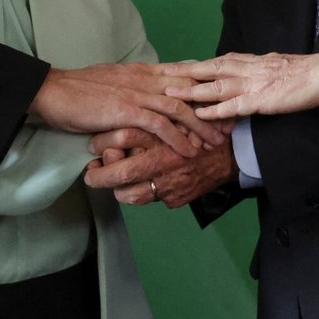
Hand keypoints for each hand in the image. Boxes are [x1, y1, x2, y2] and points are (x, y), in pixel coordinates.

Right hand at [31, 63, 222, 158]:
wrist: (53, 91)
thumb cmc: (78, 90)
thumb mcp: (112, 82)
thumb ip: (132, 86)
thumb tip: (144, 93)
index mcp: (141, 71)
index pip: (181, 74)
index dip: (204, 87)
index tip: (222, 100)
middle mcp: (144, 78)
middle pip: (187, 90)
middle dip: (210, 108)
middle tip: (229, 124)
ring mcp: (136, 93)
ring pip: (178, 107)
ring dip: (200, 126)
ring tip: (215, 142)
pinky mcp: (126, 109)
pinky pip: (159, 124)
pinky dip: (176, 137)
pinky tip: (188, 150)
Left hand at [85, 128, 236, 207]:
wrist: (228, 154)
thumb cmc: (194, 131)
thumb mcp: (170, 118)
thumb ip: (144, 122)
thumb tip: (114, 134)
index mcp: (161, 133)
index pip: (123, 137)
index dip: (102, 142)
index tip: (92, 145)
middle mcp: (164, 159)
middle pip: (122, 172)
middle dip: (100, 177)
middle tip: (90, 175)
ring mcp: (171, 183)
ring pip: (131, 194)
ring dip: (118, 190)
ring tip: (114, 183)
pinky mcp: (176, 198)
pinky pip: (150, 200)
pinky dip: (143, 193)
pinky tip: (143, 184)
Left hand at [163, 49, 318, 118]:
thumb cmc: (306, 71)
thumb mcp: (276, 66)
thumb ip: (259, 70)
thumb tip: (247, 72)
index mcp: (251, 61)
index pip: (217, 61)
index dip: (195, 65)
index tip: (175, 67)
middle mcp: (248, 68)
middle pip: (209, 68)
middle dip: (184, 72)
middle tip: (161, 74)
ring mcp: (253, 84)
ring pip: (215, 85)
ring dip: (191, 90)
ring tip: (169, 94)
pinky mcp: (263, 100)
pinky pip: (234, 105)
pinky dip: (215, 109)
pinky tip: (200, 114)